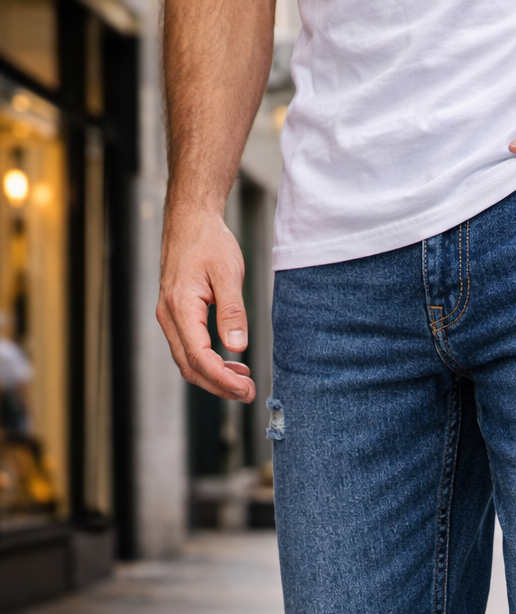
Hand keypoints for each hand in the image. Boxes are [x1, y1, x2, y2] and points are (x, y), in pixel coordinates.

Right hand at [157, 207, 255, 401]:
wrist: (190, 219)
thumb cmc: (209, 241)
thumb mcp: (228, 274)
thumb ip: (232, 312)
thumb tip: (236, 348)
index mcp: (180, 307)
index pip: (200, 358)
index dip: (223, 380)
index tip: (246, 390)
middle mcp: (169, 316)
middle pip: (190, 367)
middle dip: (219, 386)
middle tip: (249, 394)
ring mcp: (169, 317)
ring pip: (187, 362)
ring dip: (214, 377)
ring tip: (243, 382)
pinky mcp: (175, 315)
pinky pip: (188, 349)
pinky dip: (209, 363)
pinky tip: (232, 364)